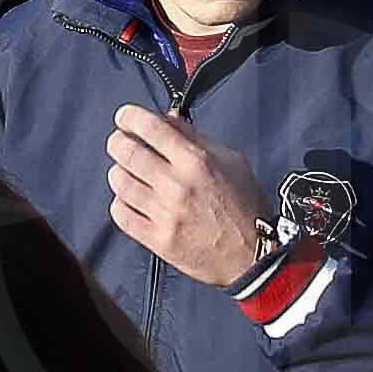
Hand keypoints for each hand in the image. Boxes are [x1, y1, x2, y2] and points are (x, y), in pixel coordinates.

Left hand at [108, 104, 276, 289]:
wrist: (254, 254)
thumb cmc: (246, 208)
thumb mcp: (232, 161)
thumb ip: (196, 138)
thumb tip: (168, 120)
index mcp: (197, 162)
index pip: (151, 128)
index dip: (130, 117)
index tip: (124, 117)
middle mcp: (178, 186)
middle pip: (127, 152)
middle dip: (118, 141)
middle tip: (120, 141)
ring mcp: (165, 214)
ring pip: (120, 183)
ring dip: (119, 172)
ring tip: (126, 172)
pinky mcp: (158, 239)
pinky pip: (122, 214)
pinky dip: (121, 203)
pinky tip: (130, 200)